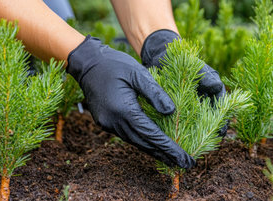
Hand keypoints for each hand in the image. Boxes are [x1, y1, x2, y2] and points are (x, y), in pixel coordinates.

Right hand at [67, 35, 195, 167]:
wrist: (87, 62)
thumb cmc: (115, 64)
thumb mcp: (139, 74)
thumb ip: (155, 93)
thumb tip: (171, 112)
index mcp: (123, 110)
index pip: (152, 134)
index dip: (170, 147)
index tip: (185, 158)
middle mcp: (114, 122)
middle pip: (144, 143)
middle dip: (165, 155)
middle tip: (185, 164)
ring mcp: (107, 124)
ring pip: (135, 142)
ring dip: (154, 151)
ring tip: (173, 160)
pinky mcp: (105, 123)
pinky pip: (128, 136)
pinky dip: (143, 142)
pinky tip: (153, 146)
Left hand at [140, 29, 227, 135]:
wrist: (162, 56)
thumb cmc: (182, 59)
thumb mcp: (196, 67)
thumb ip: (207, 77)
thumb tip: (218, 87)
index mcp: (214, 90)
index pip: (223, 109)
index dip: (222, 121)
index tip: (220, 133)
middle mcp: (205, 99)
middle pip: (212, 120)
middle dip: (210, 132)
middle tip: (206, 144)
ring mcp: (192, 104)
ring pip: (198, 123)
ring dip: (197, 134)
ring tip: (194, 146)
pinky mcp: (178, 108)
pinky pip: (183, 121)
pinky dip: (182, 130)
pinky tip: (178, 139)